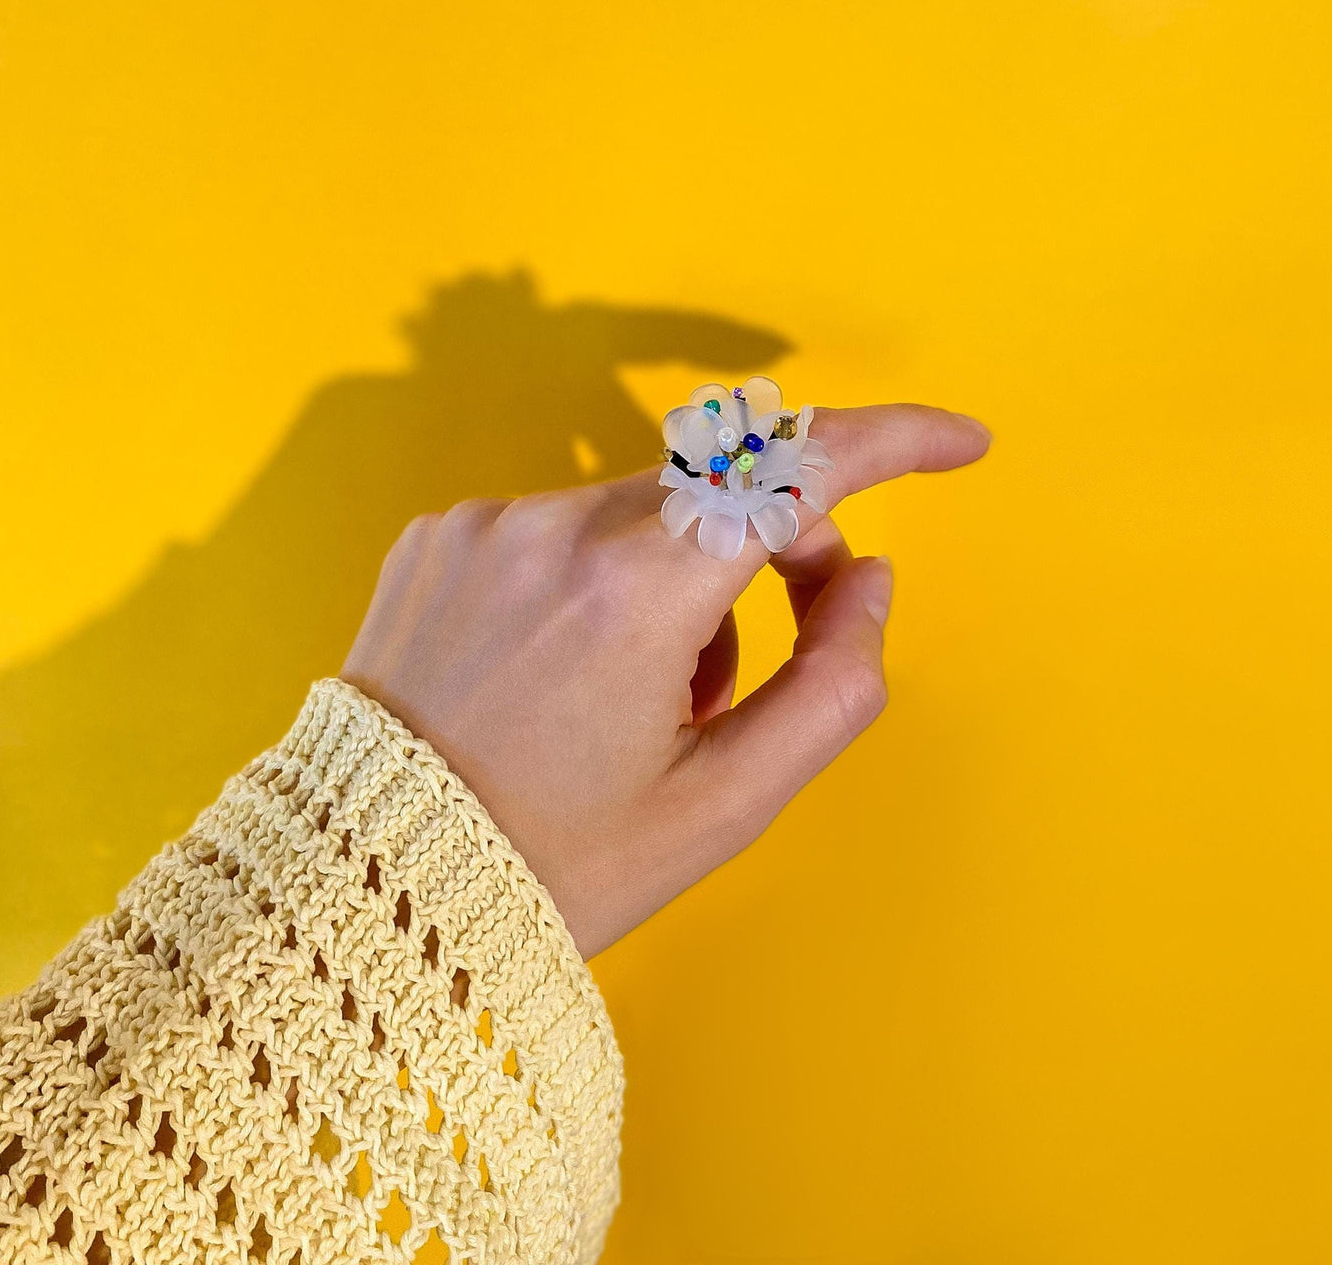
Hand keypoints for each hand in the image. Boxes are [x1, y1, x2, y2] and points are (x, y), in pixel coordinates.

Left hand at [341, 403, 990, 956]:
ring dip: (686, 573)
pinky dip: (605, 574)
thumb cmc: (557, 864)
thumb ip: (834, 684)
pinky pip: (563, 524)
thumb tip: (864, 580)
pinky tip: (577, 670)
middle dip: (786, 540)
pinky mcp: (438, 534)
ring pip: (646, 506)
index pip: (794, 468)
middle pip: (727, 483)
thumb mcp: (725, 804)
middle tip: (796, 633)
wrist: (371, 890)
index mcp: (631, 592)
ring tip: (655, 691)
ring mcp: (484, 522)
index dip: (895, 441)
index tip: (960, 441)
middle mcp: (551, 528)